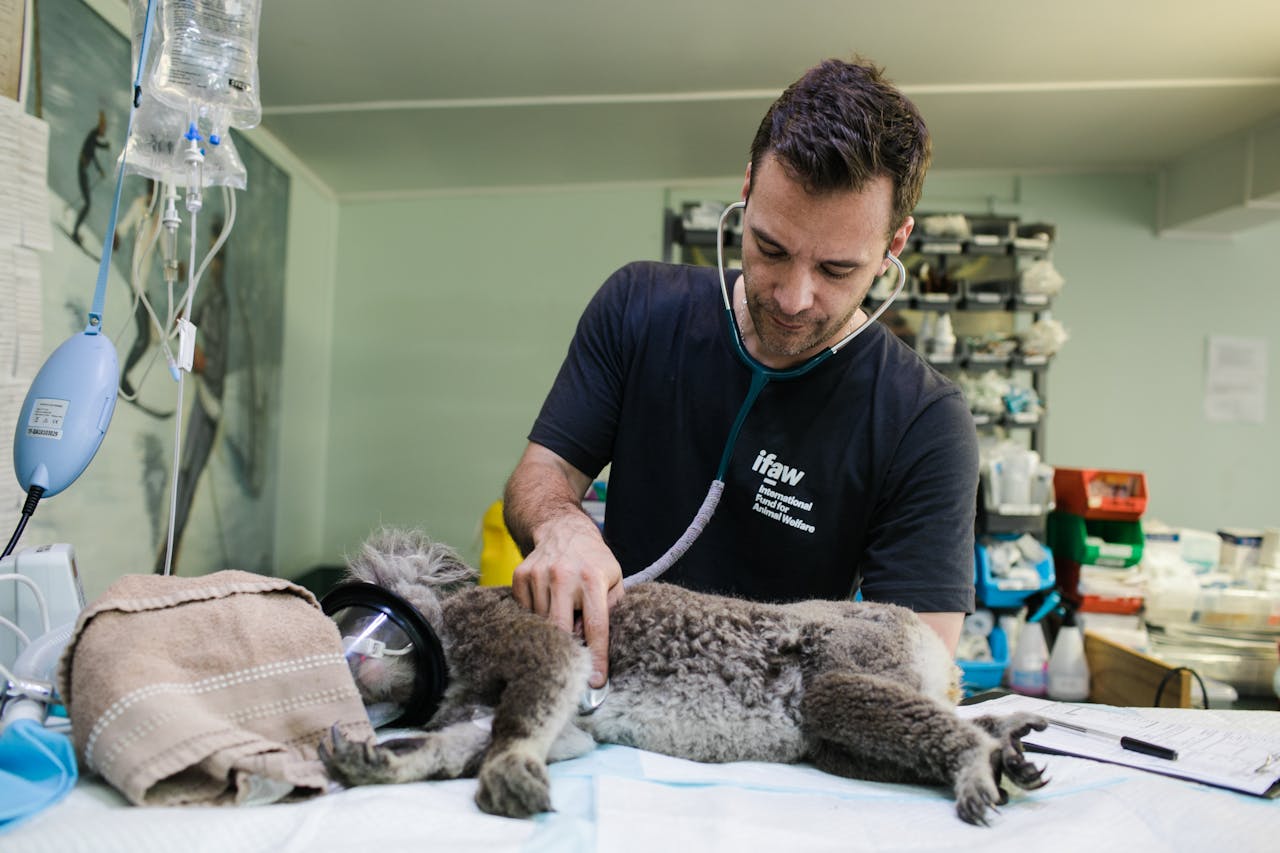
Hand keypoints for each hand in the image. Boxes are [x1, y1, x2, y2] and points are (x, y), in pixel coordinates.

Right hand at [511, 514, 622, 687]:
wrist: (561, 529)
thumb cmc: (593, 559)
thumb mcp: (614, 578)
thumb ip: (614, 608)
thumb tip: (605, 647)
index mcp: (593, 579)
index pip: (596, 627)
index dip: (596, 658)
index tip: (595, 682)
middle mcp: (564, 576)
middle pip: (561, 630)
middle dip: (567, 650)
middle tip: (572, 662)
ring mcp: (539, 575)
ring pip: (541, 623)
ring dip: (552, 629)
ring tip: (563, 616)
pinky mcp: (520, 575)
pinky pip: (525, 611)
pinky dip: (536, 615)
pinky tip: (547, 603)